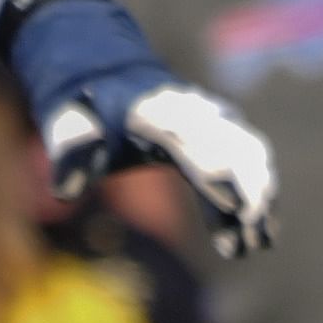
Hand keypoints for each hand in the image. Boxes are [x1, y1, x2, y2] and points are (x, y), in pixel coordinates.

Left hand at [44, 81, 277, 255]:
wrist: (113, 78)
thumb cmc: (91, 108)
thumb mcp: (69, 124)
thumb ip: (71, 154)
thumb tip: (64, 192)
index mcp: (156, 112)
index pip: (194, 143)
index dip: (216, 173)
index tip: (238, 208)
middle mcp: (194, 112)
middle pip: (235, 150)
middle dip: (250, 195)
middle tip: (254, 242)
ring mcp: (212, 120)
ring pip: (249, 157)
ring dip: (258, 199)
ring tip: (257, 244)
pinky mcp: (221, 134)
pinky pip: (247, 164)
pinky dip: (253, 196)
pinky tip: (252, 235)